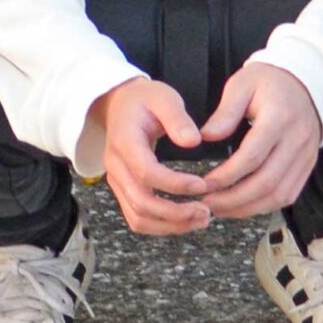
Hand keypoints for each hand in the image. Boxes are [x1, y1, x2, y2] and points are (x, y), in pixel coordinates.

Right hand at [92, 77, 210, 235]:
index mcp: (124, 142)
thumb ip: (177, 118)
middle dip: (176, 213)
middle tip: (206, 211)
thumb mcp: (163, 97)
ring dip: (170, 225)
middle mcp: (116, 167)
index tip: (202, 185)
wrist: (119, 105)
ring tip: (201, 220)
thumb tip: (193, 141)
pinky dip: (162, 225)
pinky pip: (138, 218)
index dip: (175, 184)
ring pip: (138, 217)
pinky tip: (186, 221)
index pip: (147, 172)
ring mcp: (118, 182)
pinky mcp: (124, 191)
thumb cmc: (144, 100)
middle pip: (141, 203)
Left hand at [198, 62, 322, 221]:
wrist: (307, 83)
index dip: (226, 175)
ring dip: (248, 208)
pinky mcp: (307, 166)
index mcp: (279, 118)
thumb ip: (225, 113)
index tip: (204, 184)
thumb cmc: (269, 83)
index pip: (252, 156)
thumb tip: (205, 138)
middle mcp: (297, 140)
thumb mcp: (242, 84)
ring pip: (279, 194)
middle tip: (207, 203)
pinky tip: (242, 206)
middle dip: (234, 199)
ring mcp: (305, 156)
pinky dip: (264, 206)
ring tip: (221, 209)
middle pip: (266, 182)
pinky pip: (288, 195)